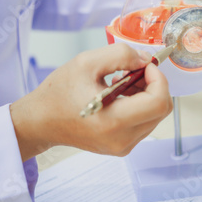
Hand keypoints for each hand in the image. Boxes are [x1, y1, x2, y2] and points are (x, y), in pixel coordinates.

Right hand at [10, 44, 172, 161]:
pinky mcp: (121, 146)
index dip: (158, 78)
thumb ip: (121, 55)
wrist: (40, 121)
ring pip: (155, 116)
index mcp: (113, 122)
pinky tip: (120, 94)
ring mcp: (122, 146)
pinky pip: (144, 123)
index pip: (158, 102)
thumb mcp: (87, 62)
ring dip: (147, 94)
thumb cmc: (58, 93)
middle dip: (154, 84)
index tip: (144, 65)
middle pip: (161, 110)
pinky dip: (140, 105)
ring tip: (122, 81)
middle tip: (134, 70)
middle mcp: (121, 140)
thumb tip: (145, 60)